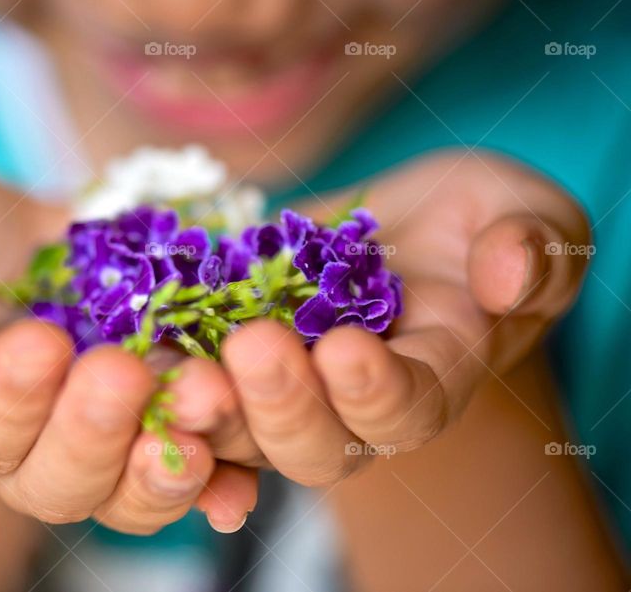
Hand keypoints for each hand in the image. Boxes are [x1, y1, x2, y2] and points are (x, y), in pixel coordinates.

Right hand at [0, 159, 255, 533]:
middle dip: (96, 434)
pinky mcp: (152, 413)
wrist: (1, 239)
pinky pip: (193, 464)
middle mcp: (21, 442)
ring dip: (172, 458)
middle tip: (125, 372)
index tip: (37, 342)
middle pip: (58, 481)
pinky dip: (223, 476)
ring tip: (207, 397)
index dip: (6, 399)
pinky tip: (247, 472)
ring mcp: (94, 434)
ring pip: (130, 488)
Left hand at [165, 151, 589, 485]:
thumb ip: (530, 249)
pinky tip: (129, 356)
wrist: (406, 228)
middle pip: (313, 444)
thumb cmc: (476, 222)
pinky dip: (160, 381)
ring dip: (208, 407)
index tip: (348, 349)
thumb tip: (507, 273)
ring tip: (177, 367)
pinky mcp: (228, 352)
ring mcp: (285, 385)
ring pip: (241, 431)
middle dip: (281, 405)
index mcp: (432, 378)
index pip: (407, 410)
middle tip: (250, 348)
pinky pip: (191, 383)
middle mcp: (351, 404)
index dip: (378, 393)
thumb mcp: (523, 216)